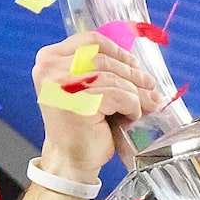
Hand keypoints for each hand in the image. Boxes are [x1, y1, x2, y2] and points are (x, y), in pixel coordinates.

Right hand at [32, 32, 162, 183]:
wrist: (71, 157)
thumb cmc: (80, 123)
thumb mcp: (86, 86)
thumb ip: (102, 68)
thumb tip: (140, 65)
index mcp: (49, 58)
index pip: (90, 41)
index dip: (117, 51)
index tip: (134, 63)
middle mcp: (50, 69)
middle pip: (105, 60)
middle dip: (132, 75)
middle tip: (150, 87)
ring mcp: (62, 85)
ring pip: (114, 79)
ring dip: (136, 93)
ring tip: (147, 104)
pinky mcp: (79, 103)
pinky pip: (119, 96)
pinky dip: (132, 106)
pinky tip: (131, 116)